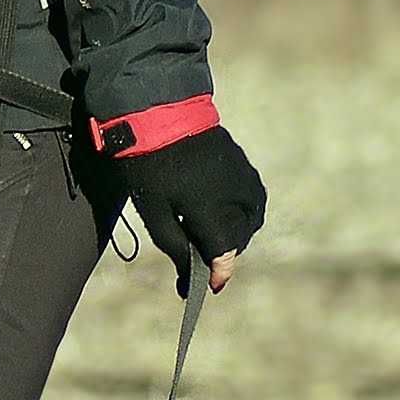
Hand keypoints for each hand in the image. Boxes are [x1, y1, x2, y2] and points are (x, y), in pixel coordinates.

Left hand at [112, 124, 263, 296]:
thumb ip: (175, 246)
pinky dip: (237, 214)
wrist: (159, 112)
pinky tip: (216, 210)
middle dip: (219, 252)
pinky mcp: (246, 168)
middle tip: (194, 254)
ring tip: (204, 230)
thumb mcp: (153, 211)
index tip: (211, 287)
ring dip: (231, 233)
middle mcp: (235, 196)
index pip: (224, 253)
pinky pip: (250, 202)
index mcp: (211, 209)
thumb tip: (191, 277)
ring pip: (248, 223)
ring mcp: (244, 179)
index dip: (218, 274)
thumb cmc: (149, 165)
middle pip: (237, 241)